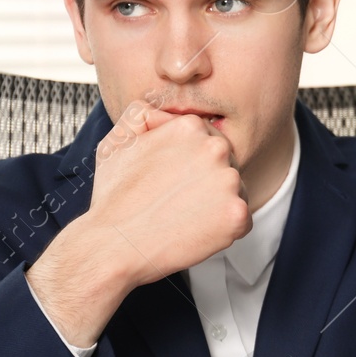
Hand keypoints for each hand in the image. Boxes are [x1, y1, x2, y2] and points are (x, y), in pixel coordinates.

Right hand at [84, 99, 251, 284]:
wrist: (113, 244)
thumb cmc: (114, 197)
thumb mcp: (118, 140)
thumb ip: (142, 115)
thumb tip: (163, 112)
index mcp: (191, 126)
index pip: (207, 141)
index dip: (190, 164)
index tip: (172, 180)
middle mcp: (216, 148)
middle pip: (225, 164)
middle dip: (207, 181)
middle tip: (176, 200)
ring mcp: (230, 181)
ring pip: (235, 192)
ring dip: (216, 204)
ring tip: (183, 215)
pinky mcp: (237, 214)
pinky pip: (241, 219)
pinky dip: (224, 229)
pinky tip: (196, 231)